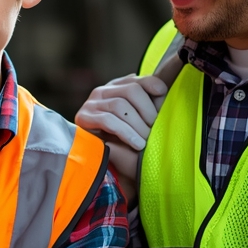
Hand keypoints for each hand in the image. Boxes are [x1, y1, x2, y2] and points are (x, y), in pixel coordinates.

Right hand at [75, 75, 167, 198]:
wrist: (110, 167)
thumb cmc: (129, 143)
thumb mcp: (144, 121)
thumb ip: (153, 104)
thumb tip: (164, 88)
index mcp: (118, 88)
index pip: (137, 80)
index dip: (152, 84)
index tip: (163, 93)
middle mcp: (103, 91)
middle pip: (131, 90)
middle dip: (147, 110)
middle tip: (155, 128)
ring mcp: (91, 103)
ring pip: (120, 105)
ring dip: (138, 125)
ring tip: (146, 141)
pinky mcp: (83, 118)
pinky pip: (108, 121)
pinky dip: (126, 133)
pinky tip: (137, 144)